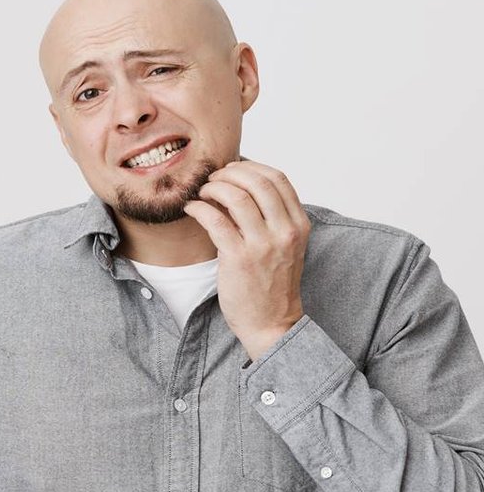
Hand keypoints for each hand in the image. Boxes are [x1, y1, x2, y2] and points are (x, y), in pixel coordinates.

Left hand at [183, 160, 310, 361]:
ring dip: (212, 187)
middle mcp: (285, 232)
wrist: (272, 324)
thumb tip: (237, 187)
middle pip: (257, 181)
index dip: (251, 168)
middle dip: (229, 173)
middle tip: (213, 179)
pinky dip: (199, 207)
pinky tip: (192, 209)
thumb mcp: (284, 247)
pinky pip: (215, 219)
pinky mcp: (238, 258)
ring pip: (235, 196)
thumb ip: (270, 218)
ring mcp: (263, 245)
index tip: (232, 170)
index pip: (278, 178)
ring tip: (202, 193)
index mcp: (299, 225)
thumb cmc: (273, 285)